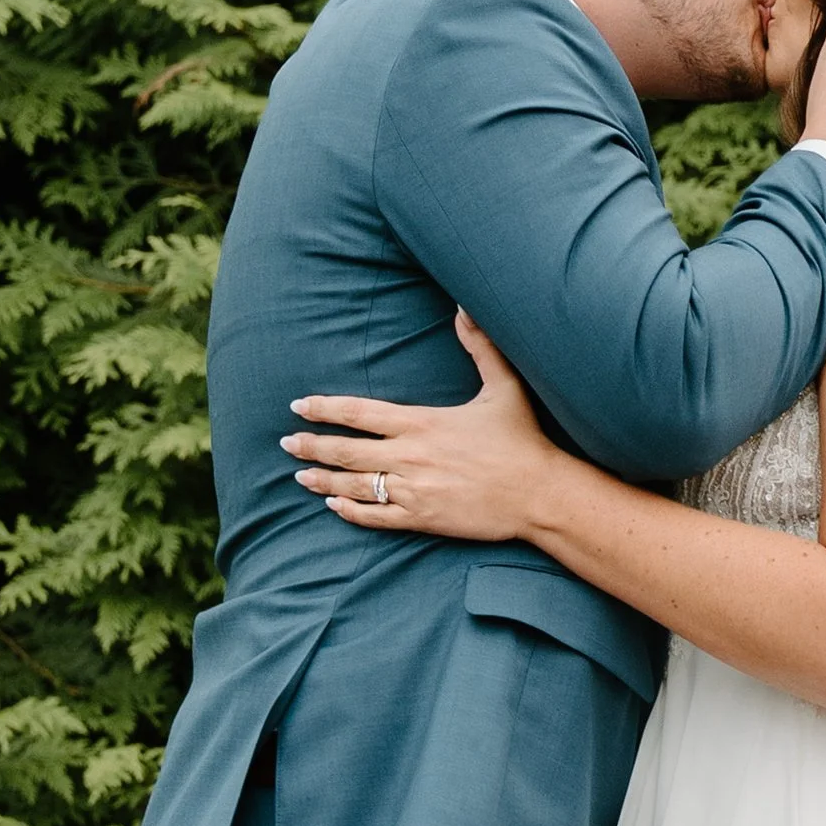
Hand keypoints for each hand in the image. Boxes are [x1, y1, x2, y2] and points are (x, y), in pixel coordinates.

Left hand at [285, 315, 557, 545]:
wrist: (539, 494)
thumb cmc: (523, 440)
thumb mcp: (504, 387)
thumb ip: (480, 346)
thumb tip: (465, 307)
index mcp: (421, 423)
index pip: (358, 413)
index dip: (324, 408)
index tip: (298, 406)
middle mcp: (410, 457)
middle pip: (346, 451)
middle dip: (311, 445)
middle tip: (286, 443)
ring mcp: (414, 490)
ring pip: (355, 485)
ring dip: (323, 479)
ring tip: (300, 474)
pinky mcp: (424, 518)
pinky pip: (376, 517)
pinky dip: (351, 511)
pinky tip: (333, 505)